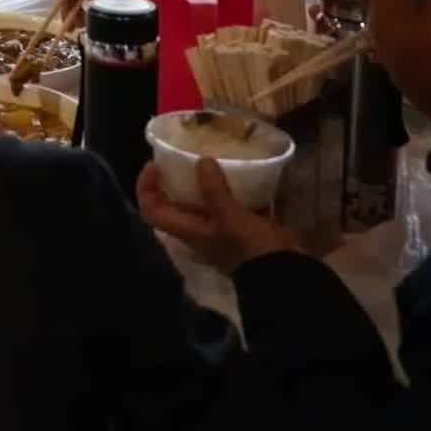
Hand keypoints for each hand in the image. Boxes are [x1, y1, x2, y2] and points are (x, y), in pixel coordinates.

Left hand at [136, 159, 299, 274]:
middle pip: (173, 204)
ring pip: (200, 203)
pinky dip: (227, 189)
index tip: (155, 165)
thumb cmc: (249, 246)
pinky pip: (226, 204)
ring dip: (201, 183)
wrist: (284, 272)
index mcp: (186, 230)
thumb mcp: (229, 216)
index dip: (146, 187)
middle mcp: (197, 230)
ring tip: (207, 159)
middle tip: (180, 157)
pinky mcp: (240, 227)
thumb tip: (201, 161)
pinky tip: (236, 172)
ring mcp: (219, 229)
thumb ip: (213, 189)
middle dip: (173, 180)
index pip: (151, 210)